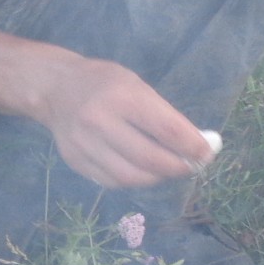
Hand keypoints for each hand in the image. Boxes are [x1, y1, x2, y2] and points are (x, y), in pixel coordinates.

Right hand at [36, 57, 215, 189]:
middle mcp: (100, 122)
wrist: (55, 88)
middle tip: (192, 166)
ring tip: (169, 170)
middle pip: (149, 158)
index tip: (207, 152)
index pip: (166, 129)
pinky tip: (144, 172)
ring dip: (158, 178)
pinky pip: (112, 181)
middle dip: (178, 167)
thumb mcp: (136, 85)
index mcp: (122, 96)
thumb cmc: (105, 83)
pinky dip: (135, 180)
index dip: (192, 145)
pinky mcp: (75, 161)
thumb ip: (162, 115)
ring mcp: (84, 144)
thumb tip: (196, 145)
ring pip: (131, 177)